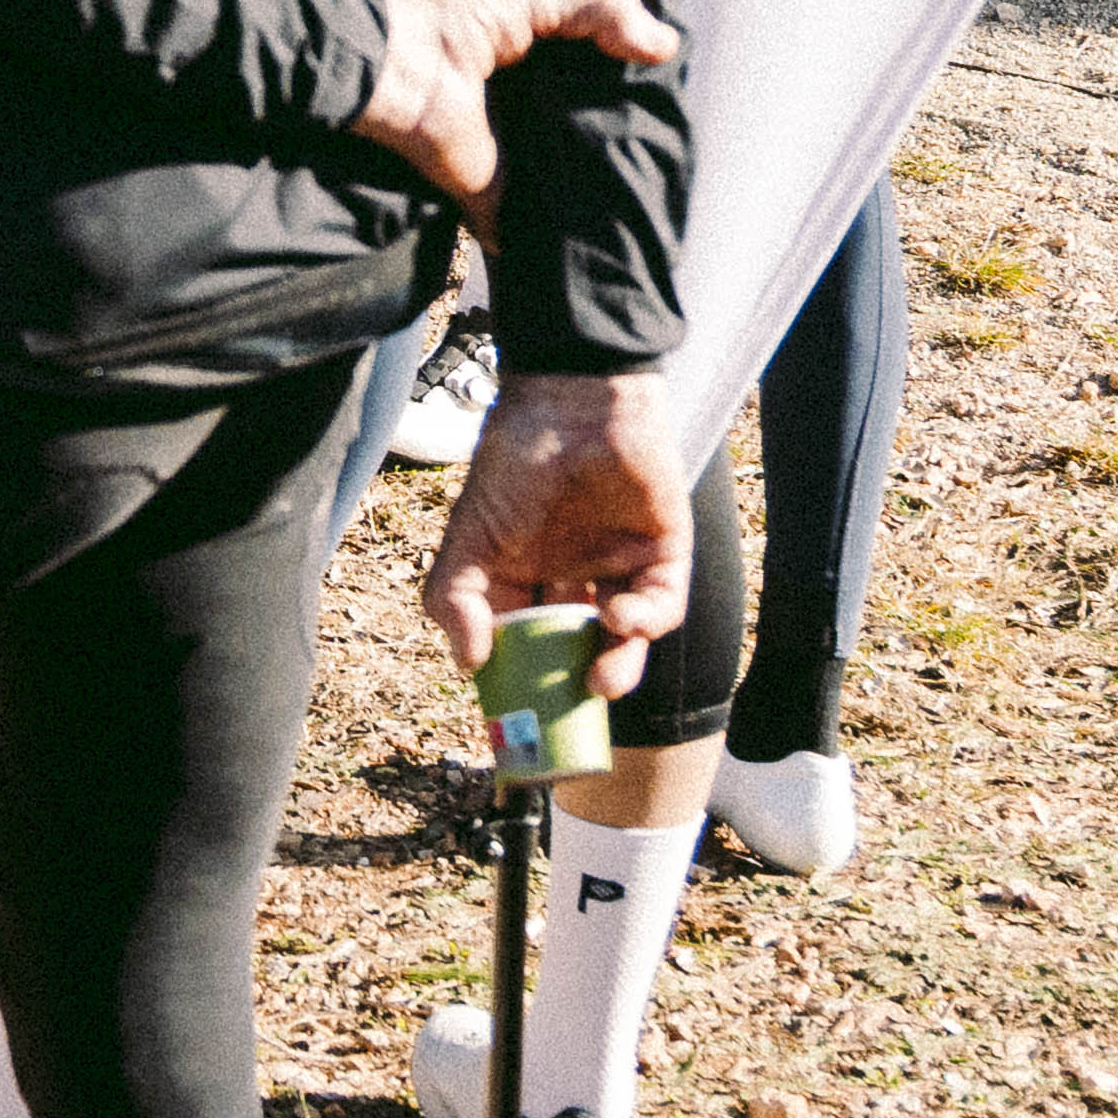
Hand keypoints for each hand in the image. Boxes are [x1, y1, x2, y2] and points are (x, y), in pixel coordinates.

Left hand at [344, 0, 679, 207]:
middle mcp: (514, 102)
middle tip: (666, 135)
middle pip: (576, 120)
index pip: (582, 67)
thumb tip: (666, 44)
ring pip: (559, 167)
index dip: (620, 74)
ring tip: (651, 176)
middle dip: (613, 127)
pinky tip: (608, 217)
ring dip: (591, 172)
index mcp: (519, 50)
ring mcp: (503, 149)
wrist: (388, 65)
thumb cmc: (450, 16)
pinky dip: (558, 221)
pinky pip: (530, 213)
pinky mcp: (489, 190)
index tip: (665, 86)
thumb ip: (599, 10)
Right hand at [424, 362, 705, 697]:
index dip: (522, 682)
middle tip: (565, 715)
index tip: (515, 718)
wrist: (572, 399)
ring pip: (623, 637)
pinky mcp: (663, 550)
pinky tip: (622, 617)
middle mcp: (572, 576)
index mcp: (523, 575)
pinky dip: (646, 620)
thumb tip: (467, 664)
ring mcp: (618, 564)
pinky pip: (663, 603)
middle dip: (573, 687)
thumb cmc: (513, 460)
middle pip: (577, 650)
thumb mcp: (467, 535)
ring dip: (616, 666)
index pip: (524, 644)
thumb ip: (453, 598)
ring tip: (601, 682)